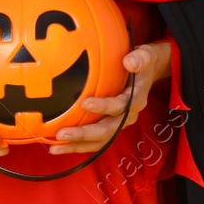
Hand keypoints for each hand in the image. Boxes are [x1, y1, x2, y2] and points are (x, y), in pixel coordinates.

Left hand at [51, 41, 171, 153]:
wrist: (146, 73)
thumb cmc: (143, 63)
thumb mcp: (147, 55)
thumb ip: (141, 58)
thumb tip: (129, 62)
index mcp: (136, 99)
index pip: (120, 106)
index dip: (104, 106)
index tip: (85, 103)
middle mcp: (128, 116)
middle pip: (108, 131)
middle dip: (84, 134)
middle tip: (62, 134)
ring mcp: (118, 123)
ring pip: (99, 141)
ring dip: (77, 145)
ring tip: (56, 148)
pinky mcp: (110, 127)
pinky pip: (94, 141)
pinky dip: (77, 145)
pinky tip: (58, 147)